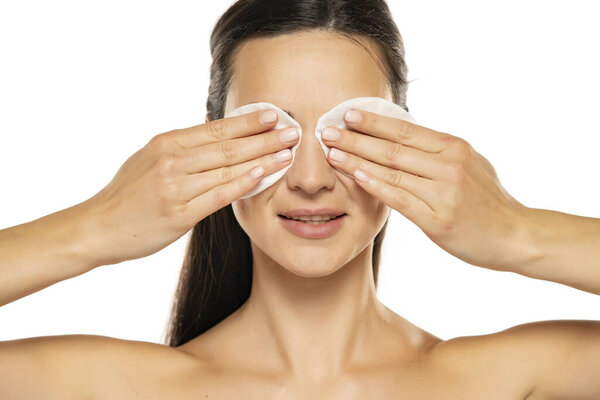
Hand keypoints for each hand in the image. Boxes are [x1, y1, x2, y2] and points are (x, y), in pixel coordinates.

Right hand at [78, 109, 298, 267]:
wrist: (98, 226)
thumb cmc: (128, 194)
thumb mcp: (150, 158)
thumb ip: (181, 147)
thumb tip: (213, 132)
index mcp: (167, 142)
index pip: (216, 128)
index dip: (248, 122)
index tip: (274, 115)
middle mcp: (172, 160)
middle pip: (228, 146)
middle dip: (265, 138)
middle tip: (294, 132)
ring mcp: (175, 187)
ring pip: (228, 168)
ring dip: (262, 159)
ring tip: (288, 153)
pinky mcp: (179, 214)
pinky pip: (219, 195)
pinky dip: (243, 184)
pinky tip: (264, 176)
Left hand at [322, 108, 529, 270]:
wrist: (516, 235)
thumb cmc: (487, 199)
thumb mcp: (468, 163)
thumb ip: (437, 151)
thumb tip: (404, 135)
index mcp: (454, 147)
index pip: (406, 129)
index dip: (374, 122)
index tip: (347, 113)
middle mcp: (448, 165)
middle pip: (393, 147)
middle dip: (356, 138)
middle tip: (326, 130)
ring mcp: (444, 193)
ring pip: (392, 171)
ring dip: (357, 160)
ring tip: (331, 153)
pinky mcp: (439, 220)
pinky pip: (400, 199)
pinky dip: (375, 186)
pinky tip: (355, 177)